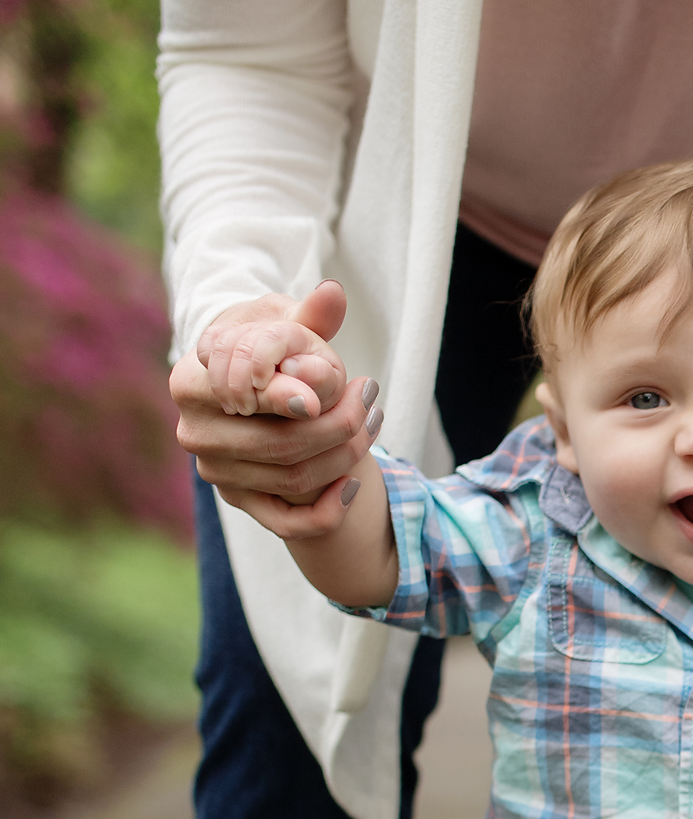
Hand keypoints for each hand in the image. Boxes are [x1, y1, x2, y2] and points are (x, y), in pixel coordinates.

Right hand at [171, 279, 382, 514]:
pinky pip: (286, 523)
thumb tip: (333, 294)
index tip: (348, 382)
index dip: (297, 394)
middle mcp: (195, 432)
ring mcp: (215, 472)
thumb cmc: (272, 349)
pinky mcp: (238, 501)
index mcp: (192, 382)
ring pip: (293, 480)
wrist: (255, 385)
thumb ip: (309, 317)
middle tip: (373, 399)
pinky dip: (325, 512)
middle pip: (280, 444)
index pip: (250, 396)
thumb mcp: (285, 325)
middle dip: (339, 426)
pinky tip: (354, 484)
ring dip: (346, 458)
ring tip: (374, 423)